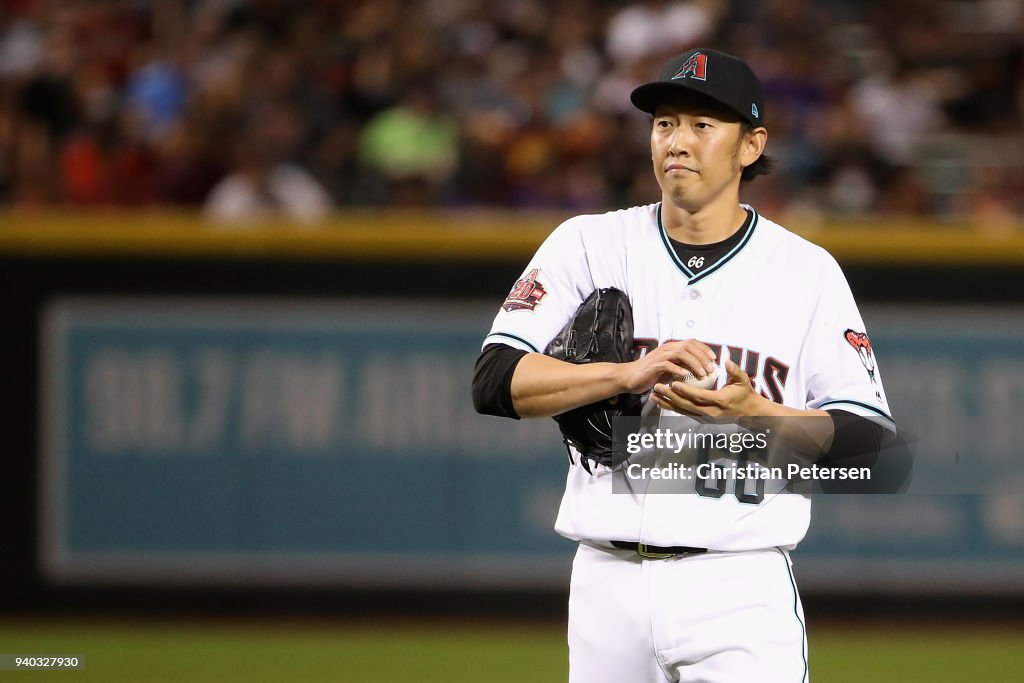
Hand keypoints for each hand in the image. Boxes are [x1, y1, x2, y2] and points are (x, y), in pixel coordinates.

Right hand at [617, 340, 717, 393]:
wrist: (630, 377)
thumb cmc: (650, 374)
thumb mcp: (670, 368)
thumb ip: (682, 366)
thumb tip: (701, 370)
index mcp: (671, 347)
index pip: (691, 342)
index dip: (704, 349)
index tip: (714, 358)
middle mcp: (667, 348)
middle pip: (688, 346)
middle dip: (702, 356)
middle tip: (711, 368)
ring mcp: (660, 356)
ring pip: (681, 353)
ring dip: (694, 362)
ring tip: (702, 373)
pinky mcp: (654, 365)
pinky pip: (668, 365)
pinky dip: (678, 370)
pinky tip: (686, 376)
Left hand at [651, 360, 767, 416]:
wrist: (750, 414)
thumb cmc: (746, 394)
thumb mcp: (744, 381)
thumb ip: (735, 371)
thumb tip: (727, 361)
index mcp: (720, 401)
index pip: (699, 396)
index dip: (685, 391)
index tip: (672, 383)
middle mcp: (711, 412)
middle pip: (687, 405)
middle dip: (670, 397)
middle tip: (657, 387)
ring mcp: (706, 418)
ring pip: (683, 411)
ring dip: (667, 404)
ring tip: (653, 396)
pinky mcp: (702, 419)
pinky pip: (685, 413)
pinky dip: (673, 408)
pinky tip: (662, 403)